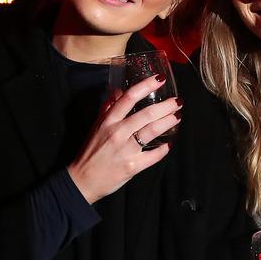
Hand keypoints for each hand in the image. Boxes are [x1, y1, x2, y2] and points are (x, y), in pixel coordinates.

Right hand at [67, 75, 180, 203]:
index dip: (146, 86)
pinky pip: (153, 155)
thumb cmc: (91, 152)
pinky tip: (169, 144)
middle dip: (166, 106)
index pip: (129, 98)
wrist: (83, 180)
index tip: (159, 80)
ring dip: (168, 122)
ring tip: (177, 116)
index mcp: (108, 121)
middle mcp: (118, 133)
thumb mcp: (96, 126)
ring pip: (152, 131)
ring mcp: (126, 150)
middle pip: (147, 114)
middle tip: (177, 101)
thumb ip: (108, 108)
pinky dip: (163, 149)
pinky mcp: (133, 166)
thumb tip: (118, 91)